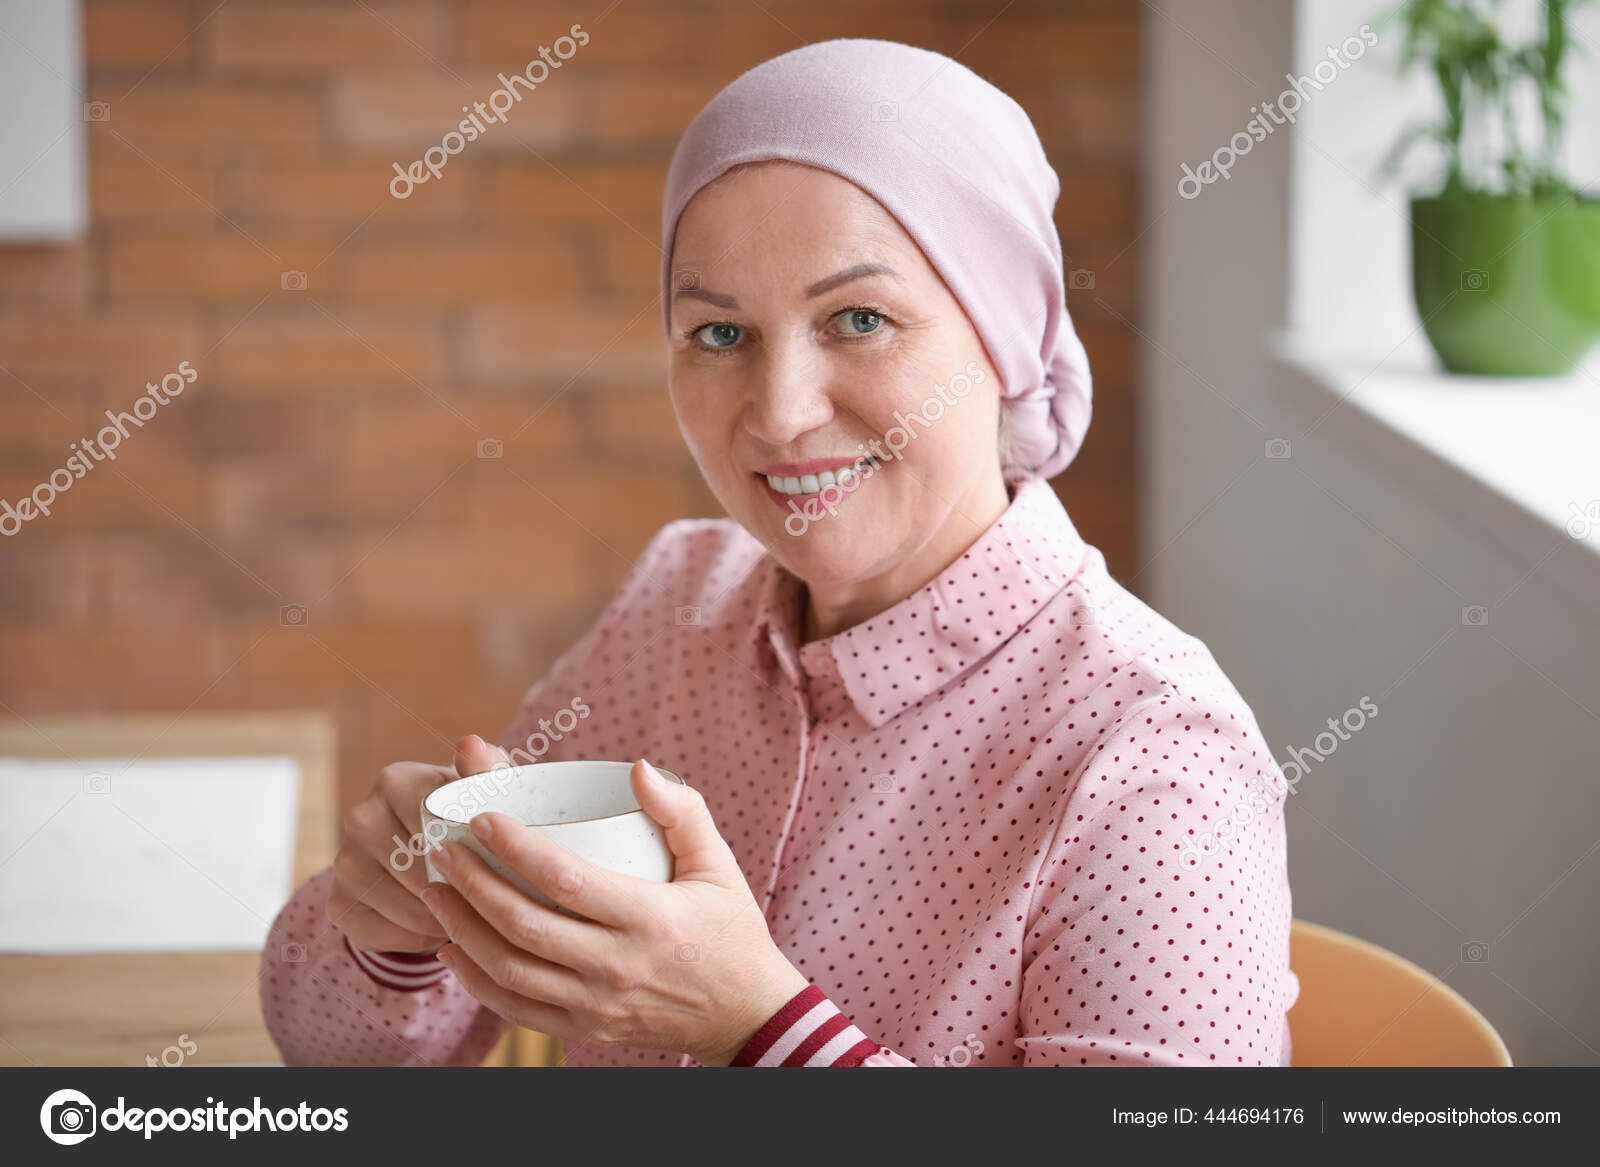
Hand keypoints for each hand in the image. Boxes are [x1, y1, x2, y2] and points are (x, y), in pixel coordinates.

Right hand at [326, 747, 477, 953]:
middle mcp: (360, 817)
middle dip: (461, 890)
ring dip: (444, 918)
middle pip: (422, 869)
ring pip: (407, 908)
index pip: (436, 822)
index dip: (472, 850)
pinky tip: (435, 923)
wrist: (431, 855)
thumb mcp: (484, 793)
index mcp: (396, 780)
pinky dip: (417, 938)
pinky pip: (386, 934)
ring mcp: (343, 862)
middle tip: (489, 895)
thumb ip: (486, 771)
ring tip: (465, 910)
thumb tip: (471, 745)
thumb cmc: (467, 818)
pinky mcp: (337, 904)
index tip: (495, 859)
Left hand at [420, 743, 810, 1065]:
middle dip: (471, 884)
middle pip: (524, 925)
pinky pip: (515, 1008)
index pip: (565, 881)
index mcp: (650, 919)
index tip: (482, 817)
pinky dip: (475, 979)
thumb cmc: (730, 929)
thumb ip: (682, 810)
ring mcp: (597, 1005)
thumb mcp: (719, 864)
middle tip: (440, 850)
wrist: (746, 1016)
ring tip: (434, 891)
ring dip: (462, 928)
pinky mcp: (585, 1029)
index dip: (516, 847)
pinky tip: (452, 947)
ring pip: (509, 970)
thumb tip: (636, 768)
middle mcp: (617, 967)